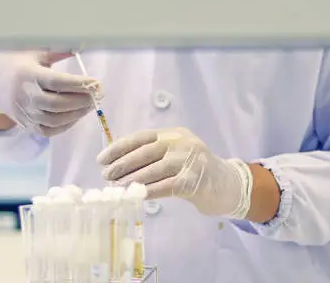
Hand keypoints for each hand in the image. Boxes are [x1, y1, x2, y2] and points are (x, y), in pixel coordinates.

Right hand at [0, 51, 98, 136]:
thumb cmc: (18, 63)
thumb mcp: (34, 52)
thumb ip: (58, 51)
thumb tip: (81, 45)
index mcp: (28, 75)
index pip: (57, 82)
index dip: (78, 84)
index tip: (96, 82)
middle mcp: (25, 96)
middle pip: (58, 104)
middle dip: (82, 100)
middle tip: (98, 94)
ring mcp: (25, 113)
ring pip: (55, 120)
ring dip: (77, 114)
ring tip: (90, 104)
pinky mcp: (26, 125)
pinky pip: (49, 130)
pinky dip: (66, 125)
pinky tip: (76, 115)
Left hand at [97, 127, 253, 217]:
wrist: (227, 184)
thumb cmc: (194, 169)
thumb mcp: (175, 154)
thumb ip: (153, 155)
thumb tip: (117, 164)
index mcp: (173, 133)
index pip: (141, 137)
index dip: (119, 148)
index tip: (101, 159)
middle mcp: (181, 143)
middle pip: (144, 152)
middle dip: (121, 164)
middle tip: (105, 175)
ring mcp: (189, 160)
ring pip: (153, 170)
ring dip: (131, 179)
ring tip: (116, 187)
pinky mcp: (194, 180)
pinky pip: (165, 186)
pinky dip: (148, 191)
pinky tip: (136, 195)